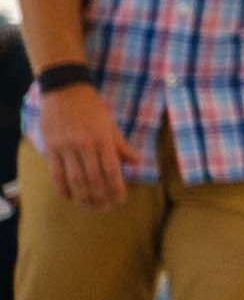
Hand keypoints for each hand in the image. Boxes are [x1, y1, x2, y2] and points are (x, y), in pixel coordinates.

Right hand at [37, 83, 139, 209]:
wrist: (65, 90)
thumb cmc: (92, 108)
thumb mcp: (111, 124)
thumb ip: (122, 145)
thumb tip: (138, 163)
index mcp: (103, 138)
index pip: (112, 169)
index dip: (116, 187)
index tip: (120, 200)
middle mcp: (84, 144)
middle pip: (93, 178)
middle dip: (100, 197)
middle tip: (106, 208)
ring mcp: (65, 147)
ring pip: (75, 179)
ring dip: (83, 197)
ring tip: (91, 207)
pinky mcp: (50, 148)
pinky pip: (56, 173)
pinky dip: (63, 188)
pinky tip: (70, 197)